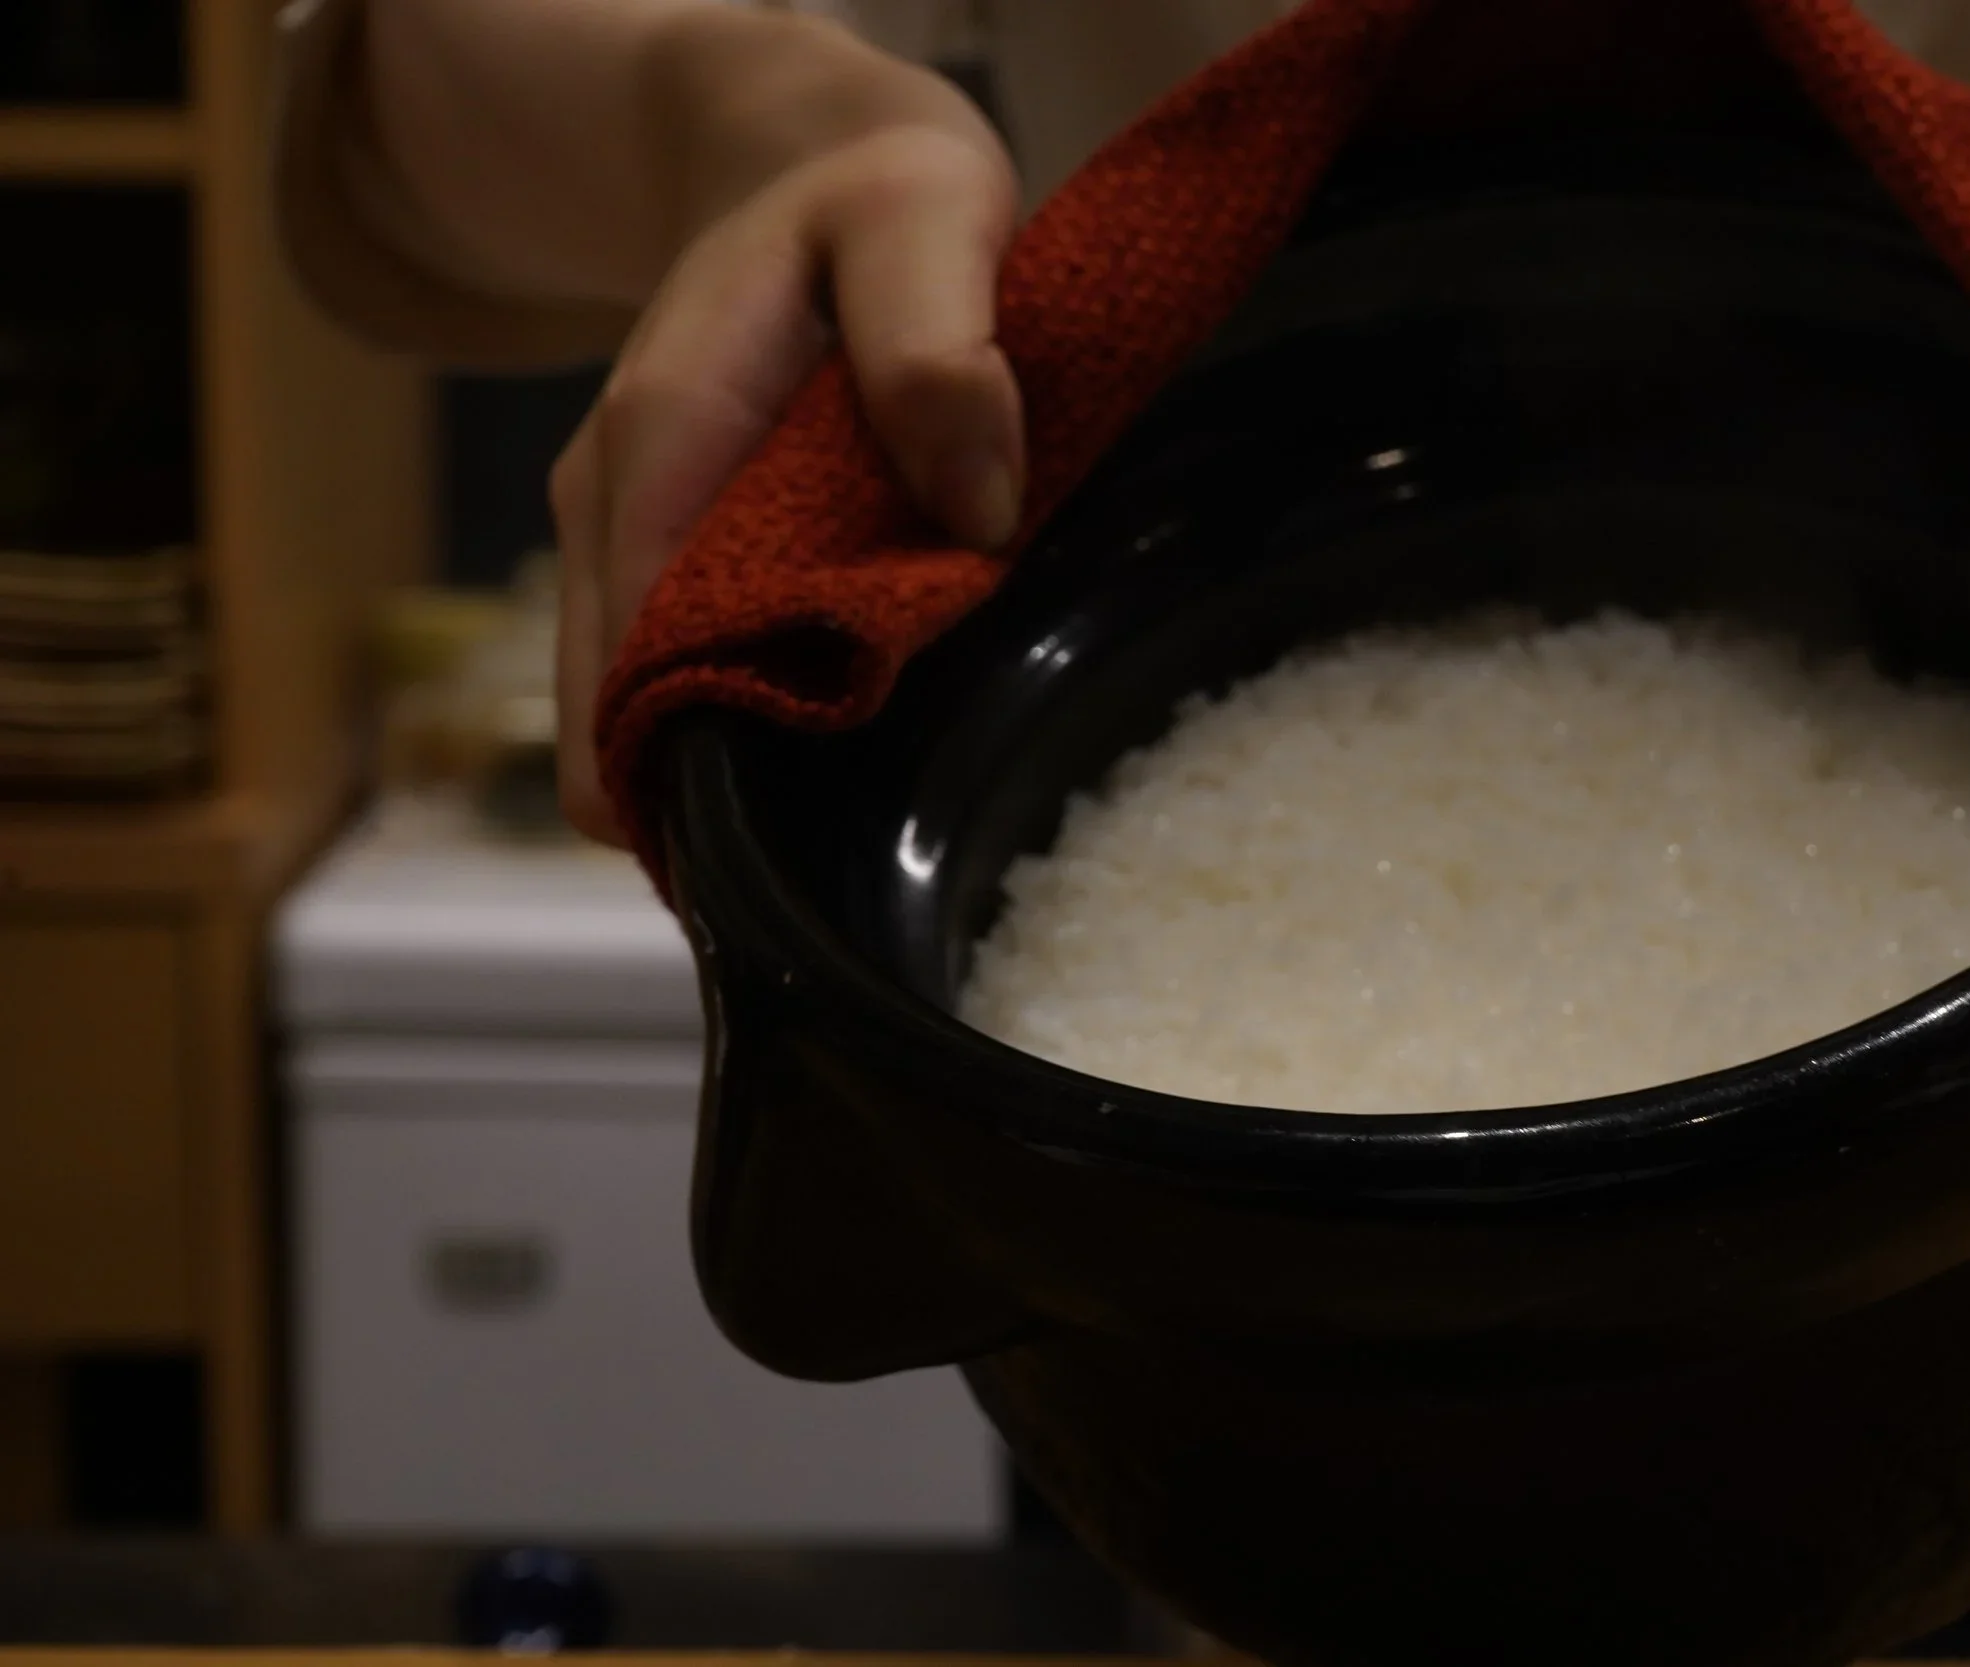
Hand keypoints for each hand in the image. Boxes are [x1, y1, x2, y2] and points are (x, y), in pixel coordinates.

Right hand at [550, 16, 1022, 843]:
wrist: (801, 153)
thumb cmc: (870, 190)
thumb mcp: (926, 218)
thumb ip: (941, 348)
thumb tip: (977, 510)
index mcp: (662, 438)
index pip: (632, 656)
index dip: (703, 763)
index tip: (818, 825)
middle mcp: (612, 504)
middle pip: (617, 715)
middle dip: (721, 790)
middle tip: (866, 834)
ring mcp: (626, 534)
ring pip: (637, 709)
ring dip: (732, 764)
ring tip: (859, 802)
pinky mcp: (662, 552)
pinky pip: (678, 672)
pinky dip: (744, 718)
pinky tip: (841, 734)